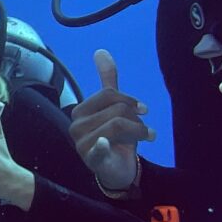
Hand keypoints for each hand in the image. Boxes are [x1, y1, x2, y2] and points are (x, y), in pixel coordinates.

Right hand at [68, 49, 151, 191]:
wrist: (117, 169)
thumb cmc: (115, 137)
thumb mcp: (113, 107)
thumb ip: (108, 81)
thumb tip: (101, 51)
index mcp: (79, 112)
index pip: (108, 95)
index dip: (130, 99)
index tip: (144, 110)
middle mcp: (76, 127)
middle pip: (116, 110)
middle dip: (136, 118)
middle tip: (143, 130)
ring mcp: (82, 145)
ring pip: (118, 125)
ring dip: (139, 131)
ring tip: (145, 137)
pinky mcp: (93, 161)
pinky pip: (98, 150)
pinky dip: (102, 147)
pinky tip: (105, 144)